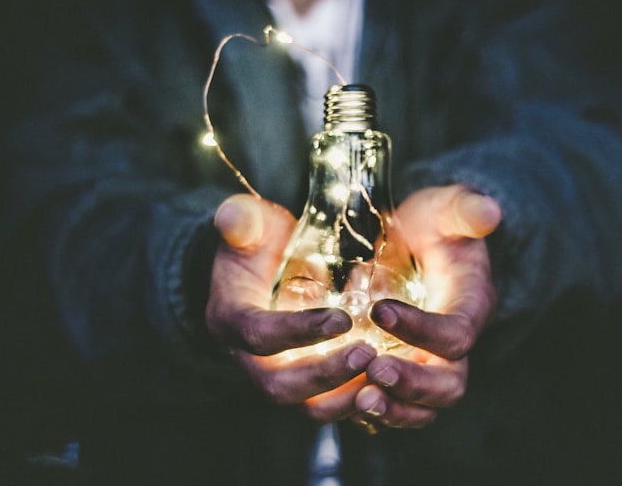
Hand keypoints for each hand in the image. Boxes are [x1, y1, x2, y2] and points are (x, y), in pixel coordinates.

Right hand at [206, 194, 376, 421]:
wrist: (260, 271)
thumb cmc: (258, 244)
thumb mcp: (249, 225)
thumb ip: (242, 220)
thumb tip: (233, 215)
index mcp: (231, 319)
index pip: (258, 335)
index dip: (298, 331)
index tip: (342, 319)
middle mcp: (249, 359)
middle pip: (280, 386)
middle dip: (325, 375)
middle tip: (368, 354)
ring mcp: (278, 375)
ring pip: (307, 406)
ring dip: (346, 397)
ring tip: (385, 375)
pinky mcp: (304, 385)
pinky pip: (329, 406)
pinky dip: (358, 402)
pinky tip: (390, 385)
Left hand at [353, 185, 501, 430]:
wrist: (418, 243)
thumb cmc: (433, 225)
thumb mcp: (447, 208)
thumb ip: (465, 209)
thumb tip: (489, 211)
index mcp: (470, 307)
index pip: (456, 334)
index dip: (422, 329)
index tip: (380, 310)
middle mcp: (453, 345)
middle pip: (448, 384)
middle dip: (413, 384)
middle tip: (374, 371)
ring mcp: (428, 363)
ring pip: (423, 407)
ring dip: (393, 409)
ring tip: (360, 400)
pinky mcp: (404, 371)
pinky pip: (395, 406)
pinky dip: (374, 412)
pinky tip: (344, 401)